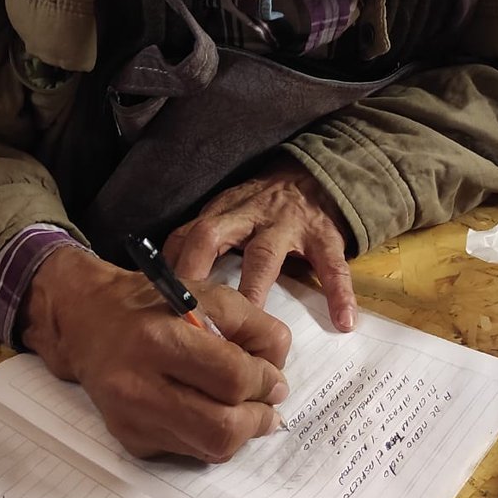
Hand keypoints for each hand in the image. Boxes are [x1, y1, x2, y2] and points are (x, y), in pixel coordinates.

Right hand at [19, 245, 290, 461]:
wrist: (88, 322)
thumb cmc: (154, 304)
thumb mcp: (209, 294)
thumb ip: (255, 326)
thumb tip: (277, 376)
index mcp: (160, 338)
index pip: (232, 378)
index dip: (266, 382)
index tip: (274, 379)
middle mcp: (139, 384)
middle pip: (221, 428)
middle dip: (258, 419)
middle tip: (267, 405)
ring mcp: (131, 419)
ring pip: (209, 449)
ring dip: (240, 433)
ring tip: (245, 410)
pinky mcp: (129, 439)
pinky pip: (188, 453)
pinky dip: (210, 437)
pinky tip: (209, 411)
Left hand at [164, 160, 356, 331]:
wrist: (319, 174)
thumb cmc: (267, 205)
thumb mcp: (230, 212)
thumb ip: (202, 240)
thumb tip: (165, 285)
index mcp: (223, 213)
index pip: (186, 234)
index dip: (169, 265)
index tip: (154, 299)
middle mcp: (249, 215)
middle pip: (212, 236)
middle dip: (196, 270)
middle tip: (187, 312)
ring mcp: (287, 224)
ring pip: (265, 256)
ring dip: (254, 289)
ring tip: (252, 323)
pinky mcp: (324, 235)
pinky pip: (331, 265)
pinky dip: (338, 292)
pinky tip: (343, 320)